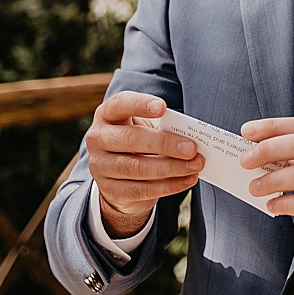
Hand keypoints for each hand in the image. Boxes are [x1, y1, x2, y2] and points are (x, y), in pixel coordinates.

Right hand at [86, 91, 203, 237]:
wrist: (119, 177)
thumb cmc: (138, 142)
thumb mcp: (144, 128)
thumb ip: (162, 126)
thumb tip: (190, 137)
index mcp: (106, 114)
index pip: (120, 104)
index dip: (140, 104)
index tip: (163, 107)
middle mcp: (97, 138)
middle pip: (130, 139)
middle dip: (164, 143)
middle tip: (191, 148)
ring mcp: (100, 165)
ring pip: (138, 167)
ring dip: (172, 167)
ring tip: (195, 165)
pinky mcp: (109, 190)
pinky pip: (142, 189)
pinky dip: (169, 185)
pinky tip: (187, 180)